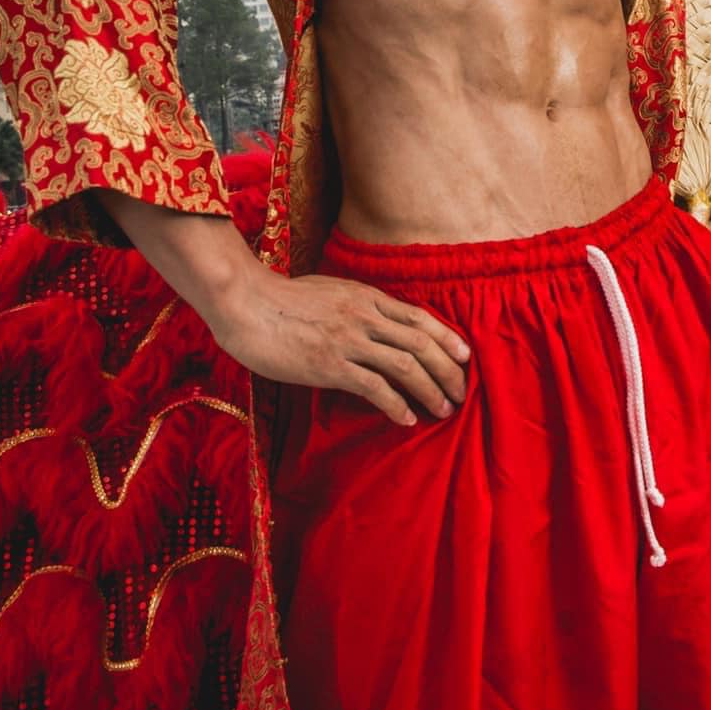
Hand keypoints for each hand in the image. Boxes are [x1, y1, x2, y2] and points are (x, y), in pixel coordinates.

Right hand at [209, 267, 469, 427]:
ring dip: (430, 390)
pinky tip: (406, 418)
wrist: (246, 304)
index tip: (465, 357)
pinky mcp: (329, 364)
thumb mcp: (330, 291)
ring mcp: (348, 340)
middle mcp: (365, 316)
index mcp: (367, 297)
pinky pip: (374, 387)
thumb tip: (377, 322)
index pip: (419, 318)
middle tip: (461, 394)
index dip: (447, 339)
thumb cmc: (282, 300)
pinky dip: (396, 404)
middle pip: (421, 343)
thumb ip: (357, 305)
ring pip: (406, 365)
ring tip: (443, 409)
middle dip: (448, 371)